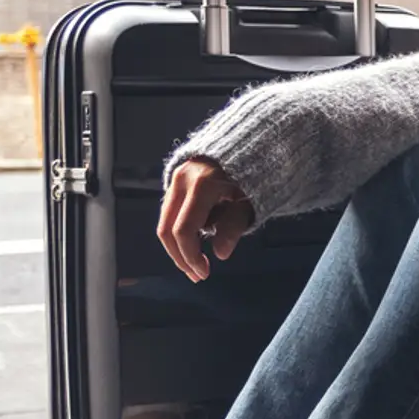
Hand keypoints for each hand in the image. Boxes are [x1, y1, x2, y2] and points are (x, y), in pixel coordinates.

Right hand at [157, 158, 254, 282]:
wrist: (248, 143)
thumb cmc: (253, 173)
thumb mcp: (250, 201)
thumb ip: (235, 226)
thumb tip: (221, 253)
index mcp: (202, 184)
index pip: (184, 230)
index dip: (190, 256)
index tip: (204, 272)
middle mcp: (182, 179)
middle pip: (167, 229)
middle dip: (180, 257)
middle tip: (197, 274)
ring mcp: (175, 177)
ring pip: (165, 222)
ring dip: (178, 246)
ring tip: (197, 263)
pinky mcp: (174, 179)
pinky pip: (171, 211)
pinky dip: (180, 230)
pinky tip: (196, 242)